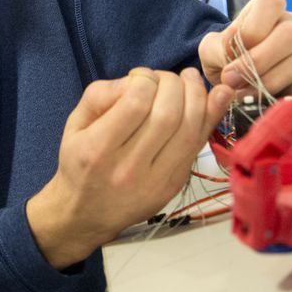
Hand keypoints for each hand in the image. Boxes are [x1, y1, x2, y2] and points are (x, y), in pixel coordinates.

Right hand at [27, 68, 233, 268]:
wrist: (86, 214)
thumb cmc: (80, 163)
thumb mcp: (74, 125)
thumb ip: (99, 95)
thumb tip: (137, 80)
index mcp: (98, 149)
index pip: (135, 103)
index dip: (146, 80)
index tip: (141, 77)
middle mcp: (128, 168)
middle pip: (167, 115)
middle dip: (174, 85)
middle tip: (167, 78)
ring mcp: (155, 180)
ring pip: (188, 130)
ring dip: (197, 96)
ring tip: (191, 79)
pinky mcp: (173, 185)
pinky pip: (197, 146)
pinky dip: (211, 117)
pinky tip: (217, 95)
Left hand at [198, 0, 291, 97]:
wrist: (237, 76)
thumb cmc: (226, 56)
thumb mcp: (211, 48)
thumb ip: (218, 50)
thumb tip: (234, 70)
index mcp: (267, 7)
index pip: (270, 3)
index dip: (250, 31)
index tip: (230, 53)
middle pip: (289, 35)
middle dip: (258, 62)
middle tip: (234, 81)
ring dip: (270, 82)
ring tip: (246, 94)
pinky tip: (274, 96)